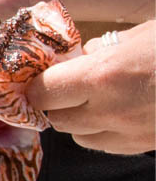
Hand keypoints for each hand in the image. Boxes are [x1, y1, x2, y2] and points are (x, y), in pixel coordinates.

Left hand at [27, 20, 155, 153]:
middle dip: (53, 104)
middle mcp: (110, 112)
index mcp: (101, 77)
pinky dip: (102, 132)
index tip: (36, 77)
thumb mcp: (139, 34)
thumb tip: (77, 57)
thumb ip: (102, 48)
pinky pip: (108, 145)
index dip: (35, 86)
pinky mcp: (147, 146)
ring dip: (77, 120)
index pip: (43, 93)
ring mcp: (130, 135)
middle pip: (56, 120)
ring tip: (92, 98)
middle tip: (62, 85)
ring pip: (79, 137)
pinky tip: (118, 112)